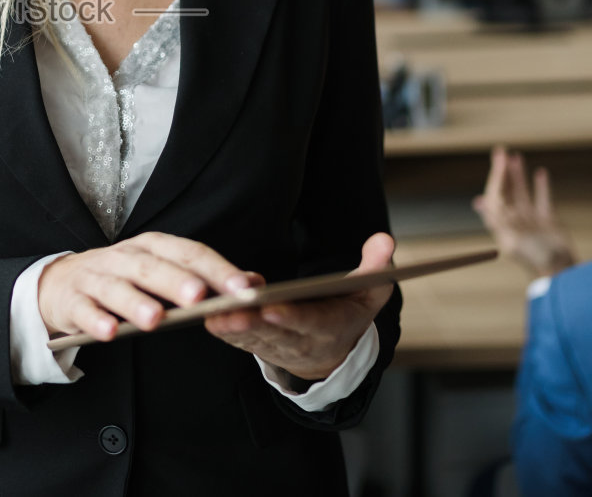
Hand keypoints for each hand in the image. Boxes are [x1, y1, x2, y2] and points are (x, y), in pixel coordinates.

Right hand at [37, 232, 252, 341]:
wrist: (61, 284)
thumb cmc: (123, 278)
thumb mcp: (162, 271)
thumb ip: (205, 277)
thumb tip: (255, 283)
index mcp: (153, 247)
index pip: (189, 253)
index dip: (216, 269)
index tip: (244, 288)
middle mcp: (125, 257)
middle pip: (153, 266)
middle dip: (176, 281)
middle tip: (199, 296)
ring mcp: (97, 277)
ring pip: (118, 287)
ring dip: (136, 302)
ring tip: (156, 319)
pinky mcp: (74, 300)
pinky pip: (85, 310)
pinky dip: (97, 320)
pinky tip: (109, 332)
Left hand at [203, 233, 394, 383]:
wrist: (336, 351)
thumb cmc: (350, 309)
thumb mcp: (371, 290)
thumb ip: (376, 266)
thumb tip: (385, 240)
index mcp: (331, 326)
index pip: (310, 322)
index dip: (291, 317)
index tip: (270, 307)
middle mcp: (303, 341)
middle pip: (275, 333)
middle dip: (251, 324)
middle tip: (229, 312)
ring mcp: (279, 347)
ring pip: (253, 339)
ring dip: (232, 329)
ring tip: (211, 315)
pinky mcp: (261, 346)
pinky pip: (241, 342)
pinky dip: (225, 333)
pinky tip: (206, 319)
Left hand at [473, 146, 576, 278]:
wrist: (561, 270)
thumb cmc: (536, 259)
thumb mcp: (513, 240)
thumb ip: (499, 220)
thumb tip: (481, 202)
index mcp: (502, 226)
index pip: (495, 196)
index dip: (496, 178)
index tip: (499, 163)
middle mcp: (515, 220)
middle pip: (506, 191)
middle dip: (502, 172)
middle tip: (500, 152)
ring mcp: (531, 220)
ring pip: (522, 192)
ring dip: (518, 175)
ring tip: (515, 157)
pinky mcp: (548, 221)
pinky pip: (543, 199)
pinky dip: (542, 186)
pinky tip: (540, 173)